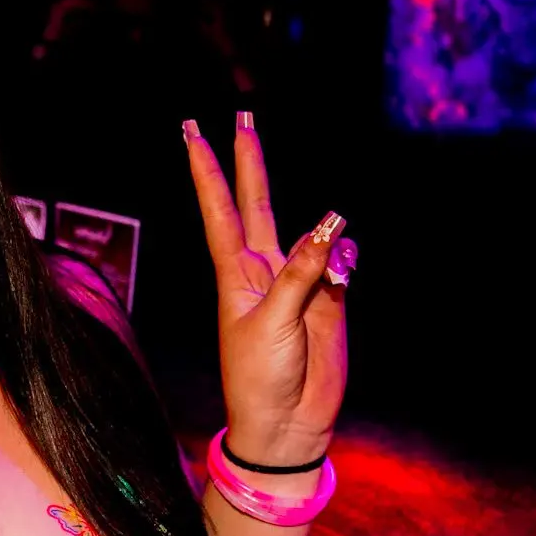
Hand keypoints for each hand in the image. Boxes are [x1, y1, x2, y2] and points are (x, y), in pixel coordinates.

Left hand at [183, 113, 354, 468]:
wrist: (286, 421)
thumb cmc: (260, 375)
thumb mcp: (272, 322)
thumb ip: (301, 273)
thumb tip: (329, 225)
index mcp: (234, 271)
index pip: (220, 207)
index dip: (208, 169)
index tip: (191, 131)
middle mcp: (264, 268)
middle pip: (255, 201)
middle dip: (248, 159)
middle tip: (239, 114)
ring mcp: (298, 282)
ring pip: (313, 236)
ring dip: (324, 238)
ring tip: (326, 285)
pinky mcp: (330, 299)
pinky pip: (342, 266)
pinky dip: (345, 268)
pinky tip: (343, 283)